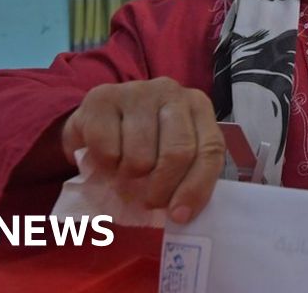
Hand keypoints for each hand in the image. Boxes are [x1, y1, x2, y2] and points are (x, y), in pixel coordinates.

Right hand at [61, 77, 225, 223]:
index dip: (196, 188)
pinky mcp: (101, 98)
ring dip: (129, 178)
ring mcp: (136, 92)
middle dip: (161, 189)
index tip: (179, 215)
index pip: (209, 150)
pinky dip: (105, 165)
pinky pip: (107, 150)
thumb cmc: (144, 141)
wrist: (98, 119)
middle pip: (177, 154)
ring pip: (140, 157)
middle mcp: (171, 92)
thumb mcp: (173, 154)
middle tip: (149, 201)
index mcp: (198, 106)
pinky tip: (107, 157)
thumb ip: (187, 175)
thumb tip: (182, 214)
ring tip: (125, 173)